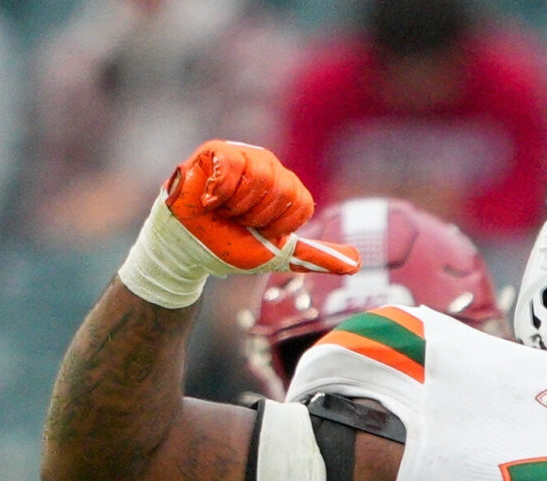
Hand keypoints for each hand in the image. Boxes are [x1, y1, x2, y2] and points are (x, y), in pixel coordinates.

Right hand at [163, 141, 358, 276]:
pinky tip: (210, 198)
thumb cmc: (229, 245)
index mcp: (286, 187)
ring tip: (222, 208)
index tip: (258, 230)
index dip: (278, 225)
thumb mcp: (278, 253)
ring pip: (259, 177)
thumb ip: (316, 255)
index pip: (301, 203)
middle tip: (237, 219)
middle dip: (257, 216)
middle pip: (282, 189)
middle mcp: (268, 167)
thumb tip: (357, 263)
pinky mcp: (216, 151)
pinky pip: (231, 164)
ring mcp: (243, 156)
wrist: (189, 248)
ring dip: (237, 205)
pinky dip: (219, 190)